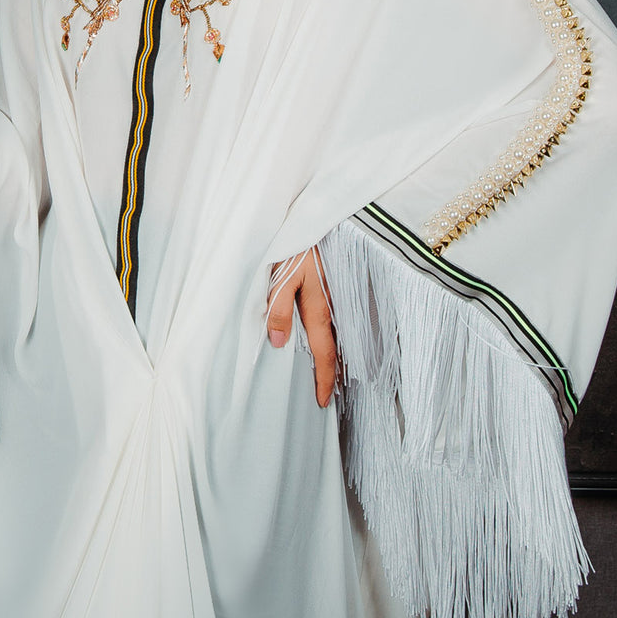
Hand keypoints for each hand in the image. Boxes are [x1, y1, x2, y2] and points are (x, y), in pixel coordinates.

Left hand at [267, 246, 335, 406]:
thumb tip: (279, 343)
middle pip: (335, 346)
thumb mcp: (281, 278)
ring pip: (337, 332)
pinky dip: (335, 334)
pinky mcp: (334, 283)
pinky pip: (337, 317)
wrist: (315, 216)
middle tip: (330, 394)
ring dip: (336, 354)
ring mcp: (335, 295)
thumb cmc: (295, 245)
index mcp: (318, 309)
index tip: (324, 401)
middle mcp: (331, 305)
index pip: (324, 353)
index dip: (325, 379)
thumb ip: (279, 310)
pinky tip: (331, 336)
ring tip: (332, 372)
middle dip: (334, 372)